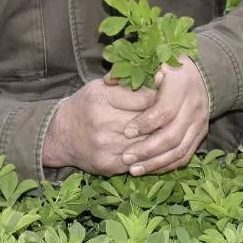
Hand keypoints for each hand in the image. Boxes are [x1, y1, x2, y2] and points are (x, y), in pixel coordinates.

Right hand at [41, 60, 210, 176]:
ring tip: (176, 130)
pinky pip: (140, 162)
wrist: (60, 136)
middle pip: (148, 123)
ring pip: (147, 144)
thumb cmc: (84, 106)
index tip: (174, 92)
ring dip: (164, 139)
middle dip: (167, 118)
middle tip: (182, 112)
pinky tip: (163, 148)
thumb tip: (158, 76)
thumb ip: (126, 84)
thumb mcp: (99, 88)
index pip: (144, 99)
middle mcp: (103, 124)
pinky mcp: (109, 166)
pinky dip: (153, 156)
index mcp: (102, 99)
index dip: (162, 96)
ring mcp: (106, 147)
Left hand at [116, 57, 209, 175]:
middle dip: (147, 149)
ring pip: (179, 149)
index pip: (164, 110)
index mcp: (182, 85)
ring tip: (133, 169)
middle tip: (125, 157)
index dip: (144, 123)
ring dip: (155, 162)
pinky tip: (148, 169)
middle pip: (172, 134)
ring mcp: (200, 122)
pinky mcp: (201, 134)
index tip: (126, 132)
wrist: (200, 74)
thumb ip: (130, 73)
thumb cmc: (167, 68)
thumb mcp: (151, 64)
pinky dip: (166, 165)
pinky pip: (185, 156)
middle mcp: (194, 105)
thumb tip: (108, 80)